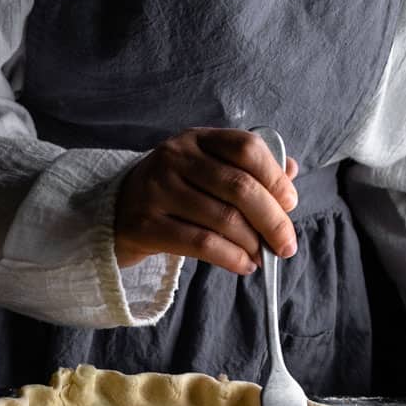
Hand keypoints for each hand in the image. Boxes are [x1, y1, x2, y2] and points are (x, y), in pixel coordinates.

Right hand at [115, 128, 299, 275]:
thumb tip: (291, 172)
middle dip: (272, 220)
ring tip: (262, 257)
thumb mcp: (205, 170)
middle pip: (239, 187)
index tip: (290, 203)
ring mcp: (156, 190)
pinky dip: (231, 258)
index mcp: (195, 139)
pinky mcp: (145, 225)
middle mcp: (174, 158)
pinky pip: (201, 244)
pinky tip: (243, 265)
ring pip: (223, 219)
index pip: (246, 148)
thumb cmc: (172, 194)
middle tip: (286, 244)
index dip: (275, 177)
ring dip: (252, 244)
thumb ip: (247, 169)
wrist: (114, 215)